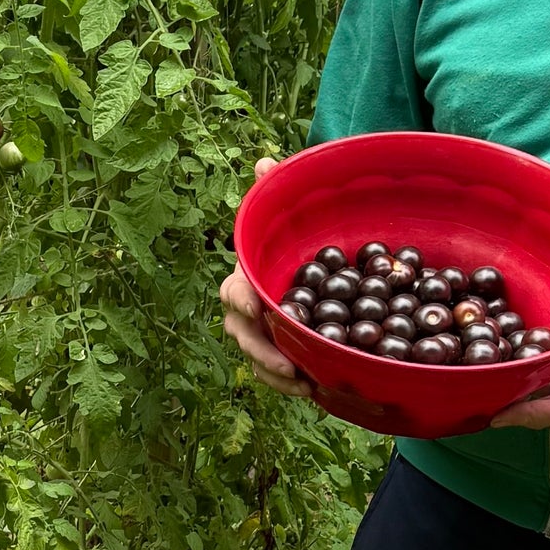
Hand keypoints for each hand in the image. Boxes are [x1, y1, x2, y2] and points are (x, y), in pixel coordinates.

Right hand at [220, 157, 312, 396]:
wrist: (314, 262)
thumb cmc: (297, 235)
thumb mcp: (291, 212)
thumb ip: (277, 191)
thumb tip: (265, 161)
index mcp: (247, 275)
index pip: (233, 290)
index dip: (239, 298)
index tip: (254, 305)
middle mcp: (249, 307)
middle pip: (241, 333)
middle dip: (261, 351)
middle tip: (288, 364)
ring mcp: (263, 332)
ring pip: (257, 359)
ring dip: (276, 375)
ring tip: (305, 385)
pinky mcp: (281, 350)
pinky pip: (277, 372)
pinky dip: (290, 383)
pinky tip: (316, 389)